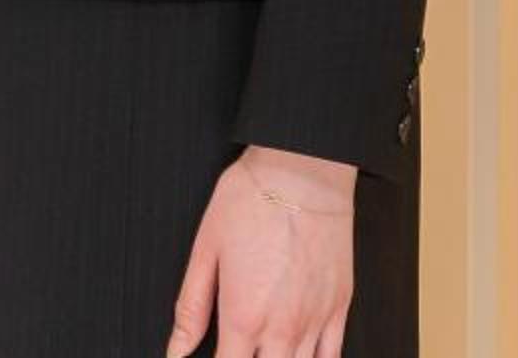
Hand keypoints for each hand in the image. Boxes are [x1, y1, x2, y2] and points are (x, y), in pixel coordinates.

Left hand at [166, 146, 355, 357]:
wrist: (301, 177)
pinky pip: (334, 357)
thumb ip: (191, 307)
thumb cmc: (249, 203)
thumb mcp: (205, 251)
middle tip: (237, 348)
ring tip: (264, 349)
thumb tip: (177, 348)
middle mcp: (283, 328)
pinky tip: (299, 353)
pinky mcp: (340, 308)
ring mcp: (316, 321)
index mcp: (244, 316)